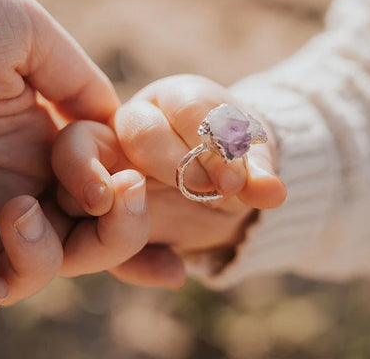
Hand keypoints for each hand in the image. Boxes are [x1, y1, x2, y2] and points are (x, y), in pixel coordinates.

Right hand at [52, 75, 285, 288]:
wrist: (211, 193)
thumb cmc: (229, 166)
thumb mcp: (249, 168)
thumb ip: (256, 177)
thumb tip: (273, 193)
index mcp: (174, 100)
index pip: (187, 107)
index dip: (211, 143)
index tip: (233, 182)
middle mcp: (134, 121)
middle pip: (139, 130)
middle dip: (176, 165)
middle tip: (210, 195)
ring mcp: (107, 160)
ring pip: (103, 166)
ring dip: (133, 200)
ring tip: (175, 226)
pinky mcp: (97, 204)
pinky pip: (96, 225)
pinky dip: (129, 254)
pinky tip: (171, 270)